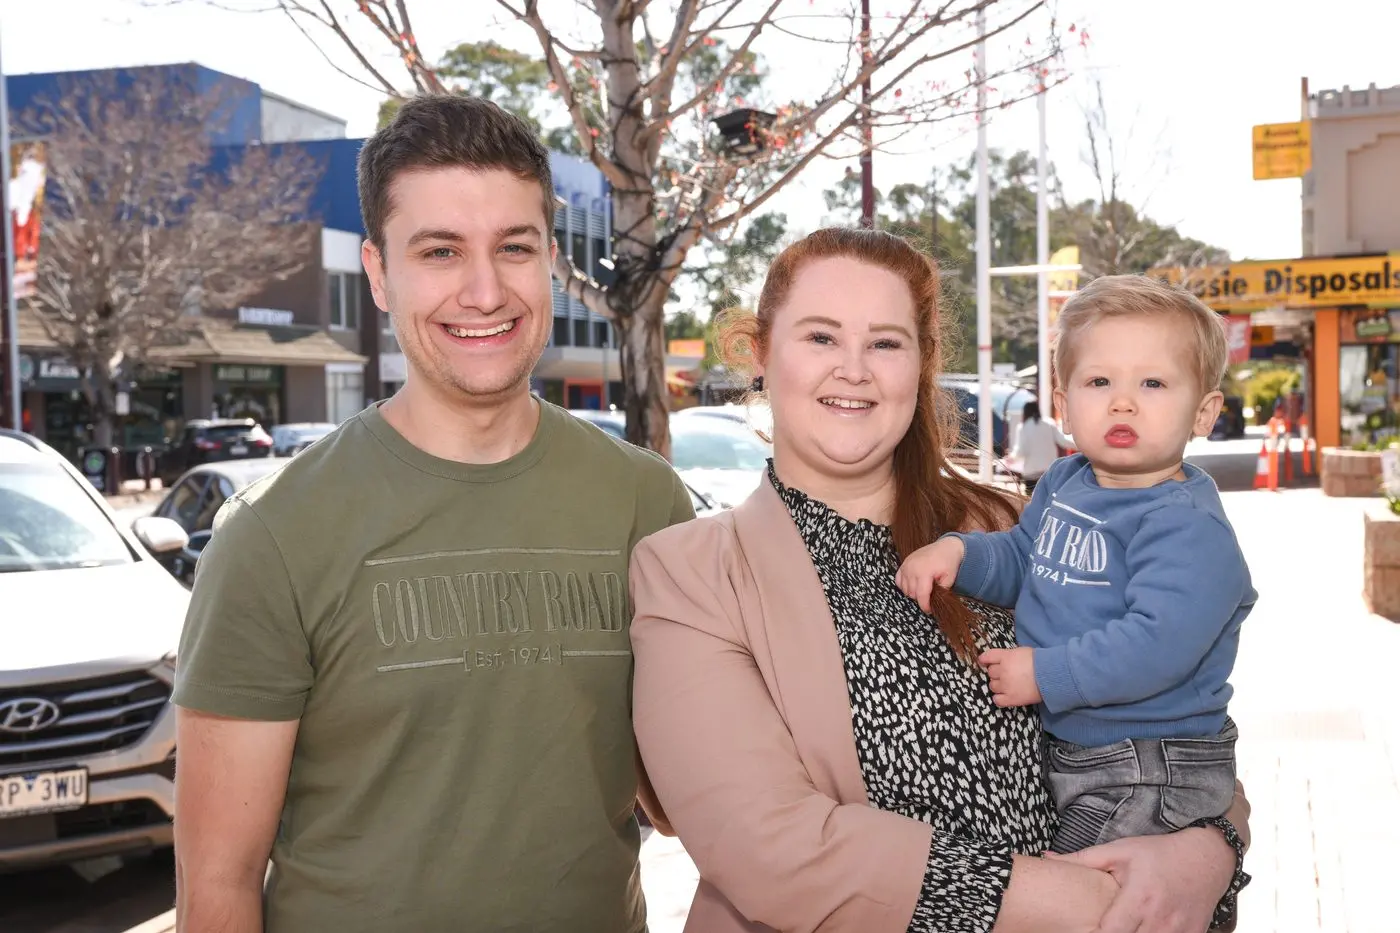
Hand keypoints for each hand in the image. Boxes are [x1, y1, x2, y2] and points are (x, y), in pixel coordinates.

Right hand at [896, 537, 964, 612]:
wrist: (945, 547)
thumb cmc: (949, 562)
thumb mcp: (950, 578)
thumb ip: (942, 590)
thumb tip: (934, 600)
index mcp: (924, 572)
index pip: (921, 595)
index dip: (924, 605)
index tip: (929, 610)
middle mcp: (912, 568)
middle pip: (912, 593)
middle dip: (921, 598)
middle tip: (930, 597)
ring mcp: (906, 565)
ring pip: (905, 588)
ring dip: (913, 592)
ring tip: (924, 589)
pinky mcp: (903, 564)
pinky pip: (898, 580)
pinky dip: (905, 585)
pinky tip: (914, 585)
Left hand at [977, 647, 1040, 706]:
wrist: (1052, 676)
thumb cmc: (1041, 662)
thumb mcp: (1023, 652)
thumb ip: (1010, 655)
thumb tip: (1003, 659)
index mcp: (1006, 657)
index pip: (988, 657)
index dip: (985, 659)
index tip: (983, 661)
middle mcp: (1002, 671)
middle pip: (991, 672)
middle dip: (996, 673)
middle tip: (1006, 674)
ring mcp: (1005, 685)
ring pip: (992, 686)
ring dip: (998, 685)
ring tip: (1008, 685)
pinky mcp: (1011, 698)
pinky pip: (997, 700)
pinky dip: (999, 698)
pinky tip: (1005, 696)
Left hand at [1044, 827, 1234, 932]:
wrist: (1206, 858)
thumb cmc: (1157, 854)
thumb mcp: (1118, 851)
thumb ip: (1082, 860)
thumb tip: (1046, 859)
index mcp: (1138, 898)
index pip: (1108, 932)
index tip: (1081, 928)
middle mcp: (1160, 919)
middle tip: (1102, 925)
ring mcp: (1179, 931)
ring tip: (1125, 925)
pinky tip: (1145, 928)